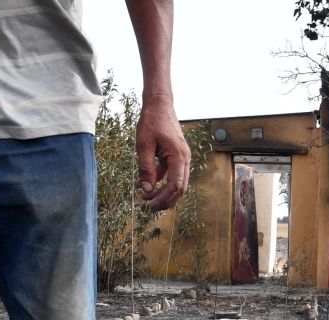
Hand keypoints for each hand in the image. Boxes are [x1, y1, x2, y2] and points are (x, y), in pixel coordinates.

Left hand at [135, 95, 190, 211]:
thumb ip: (146, 169)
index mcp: (179, 156)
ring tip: (146, 197)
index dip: (164, 198)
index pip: (176, 185)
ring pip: (177, 183)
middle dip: (165, 199)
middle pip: (180, 188)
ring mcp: (182, 157)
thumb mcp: (144, 146)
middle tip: (149, 207)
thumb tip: (147, 190)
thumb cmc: (152, 121)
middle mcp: (184, 159)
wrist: (159, 104)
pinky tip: (146, 183)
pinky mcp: (176, 156)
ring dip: (163, 192)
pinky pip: (171, 174)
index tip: (151, 205)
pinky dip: (160, 181)